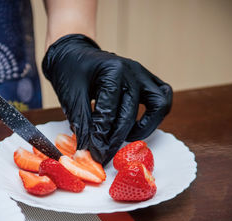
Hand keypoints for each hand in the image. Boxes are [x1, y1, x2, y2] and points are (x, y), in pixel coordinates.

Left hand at [42, 34, 171, 165]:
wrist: (73, 53)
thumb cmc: (70, 72)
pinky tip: (134, 126)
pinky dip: (153, 116)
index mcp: (112, 71)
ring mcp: (143, 74)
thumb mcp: (71, 98)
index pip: (109, 112)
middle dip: (115, 140)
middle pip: (130, 114)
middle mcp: (133, 71)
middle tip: (103, 155)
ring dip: (144, 127)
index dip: (100, 138)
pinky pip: (161, 99)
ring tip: (123, 138)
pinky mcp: (147, 80)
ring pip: (158, 105)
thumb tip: (88, 153)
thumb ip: (82, 125)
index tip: (94, 156)